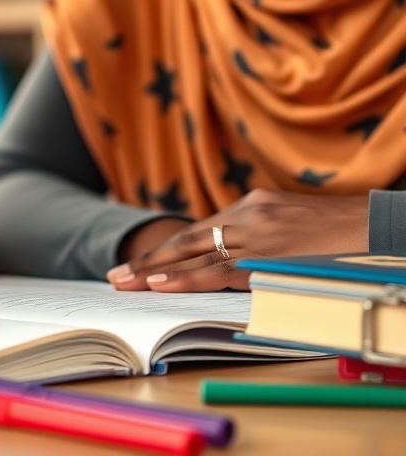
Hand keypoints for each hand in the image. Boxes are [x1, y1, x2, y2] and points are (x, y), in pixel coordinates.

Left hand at [106, 189, 369, 292]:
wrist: (374, 223)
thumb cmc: (336, 231)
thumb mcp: (289, 224)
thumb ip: (258, 236)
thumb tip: (231, 259)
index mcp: (251, 206)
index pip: (198, 232)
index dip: (166, 252)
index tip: (137, 265)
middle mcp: (248, 215)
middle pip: (186, 240)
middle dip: (147, 261)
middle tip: (115, 276)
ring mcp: (257, 233)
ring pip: (196, 255)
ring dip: (156, 271)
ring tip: (124, 283)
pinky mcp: (268, 252)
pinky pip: (220, 269)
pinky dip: (188, 277)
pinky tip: (162, 284)